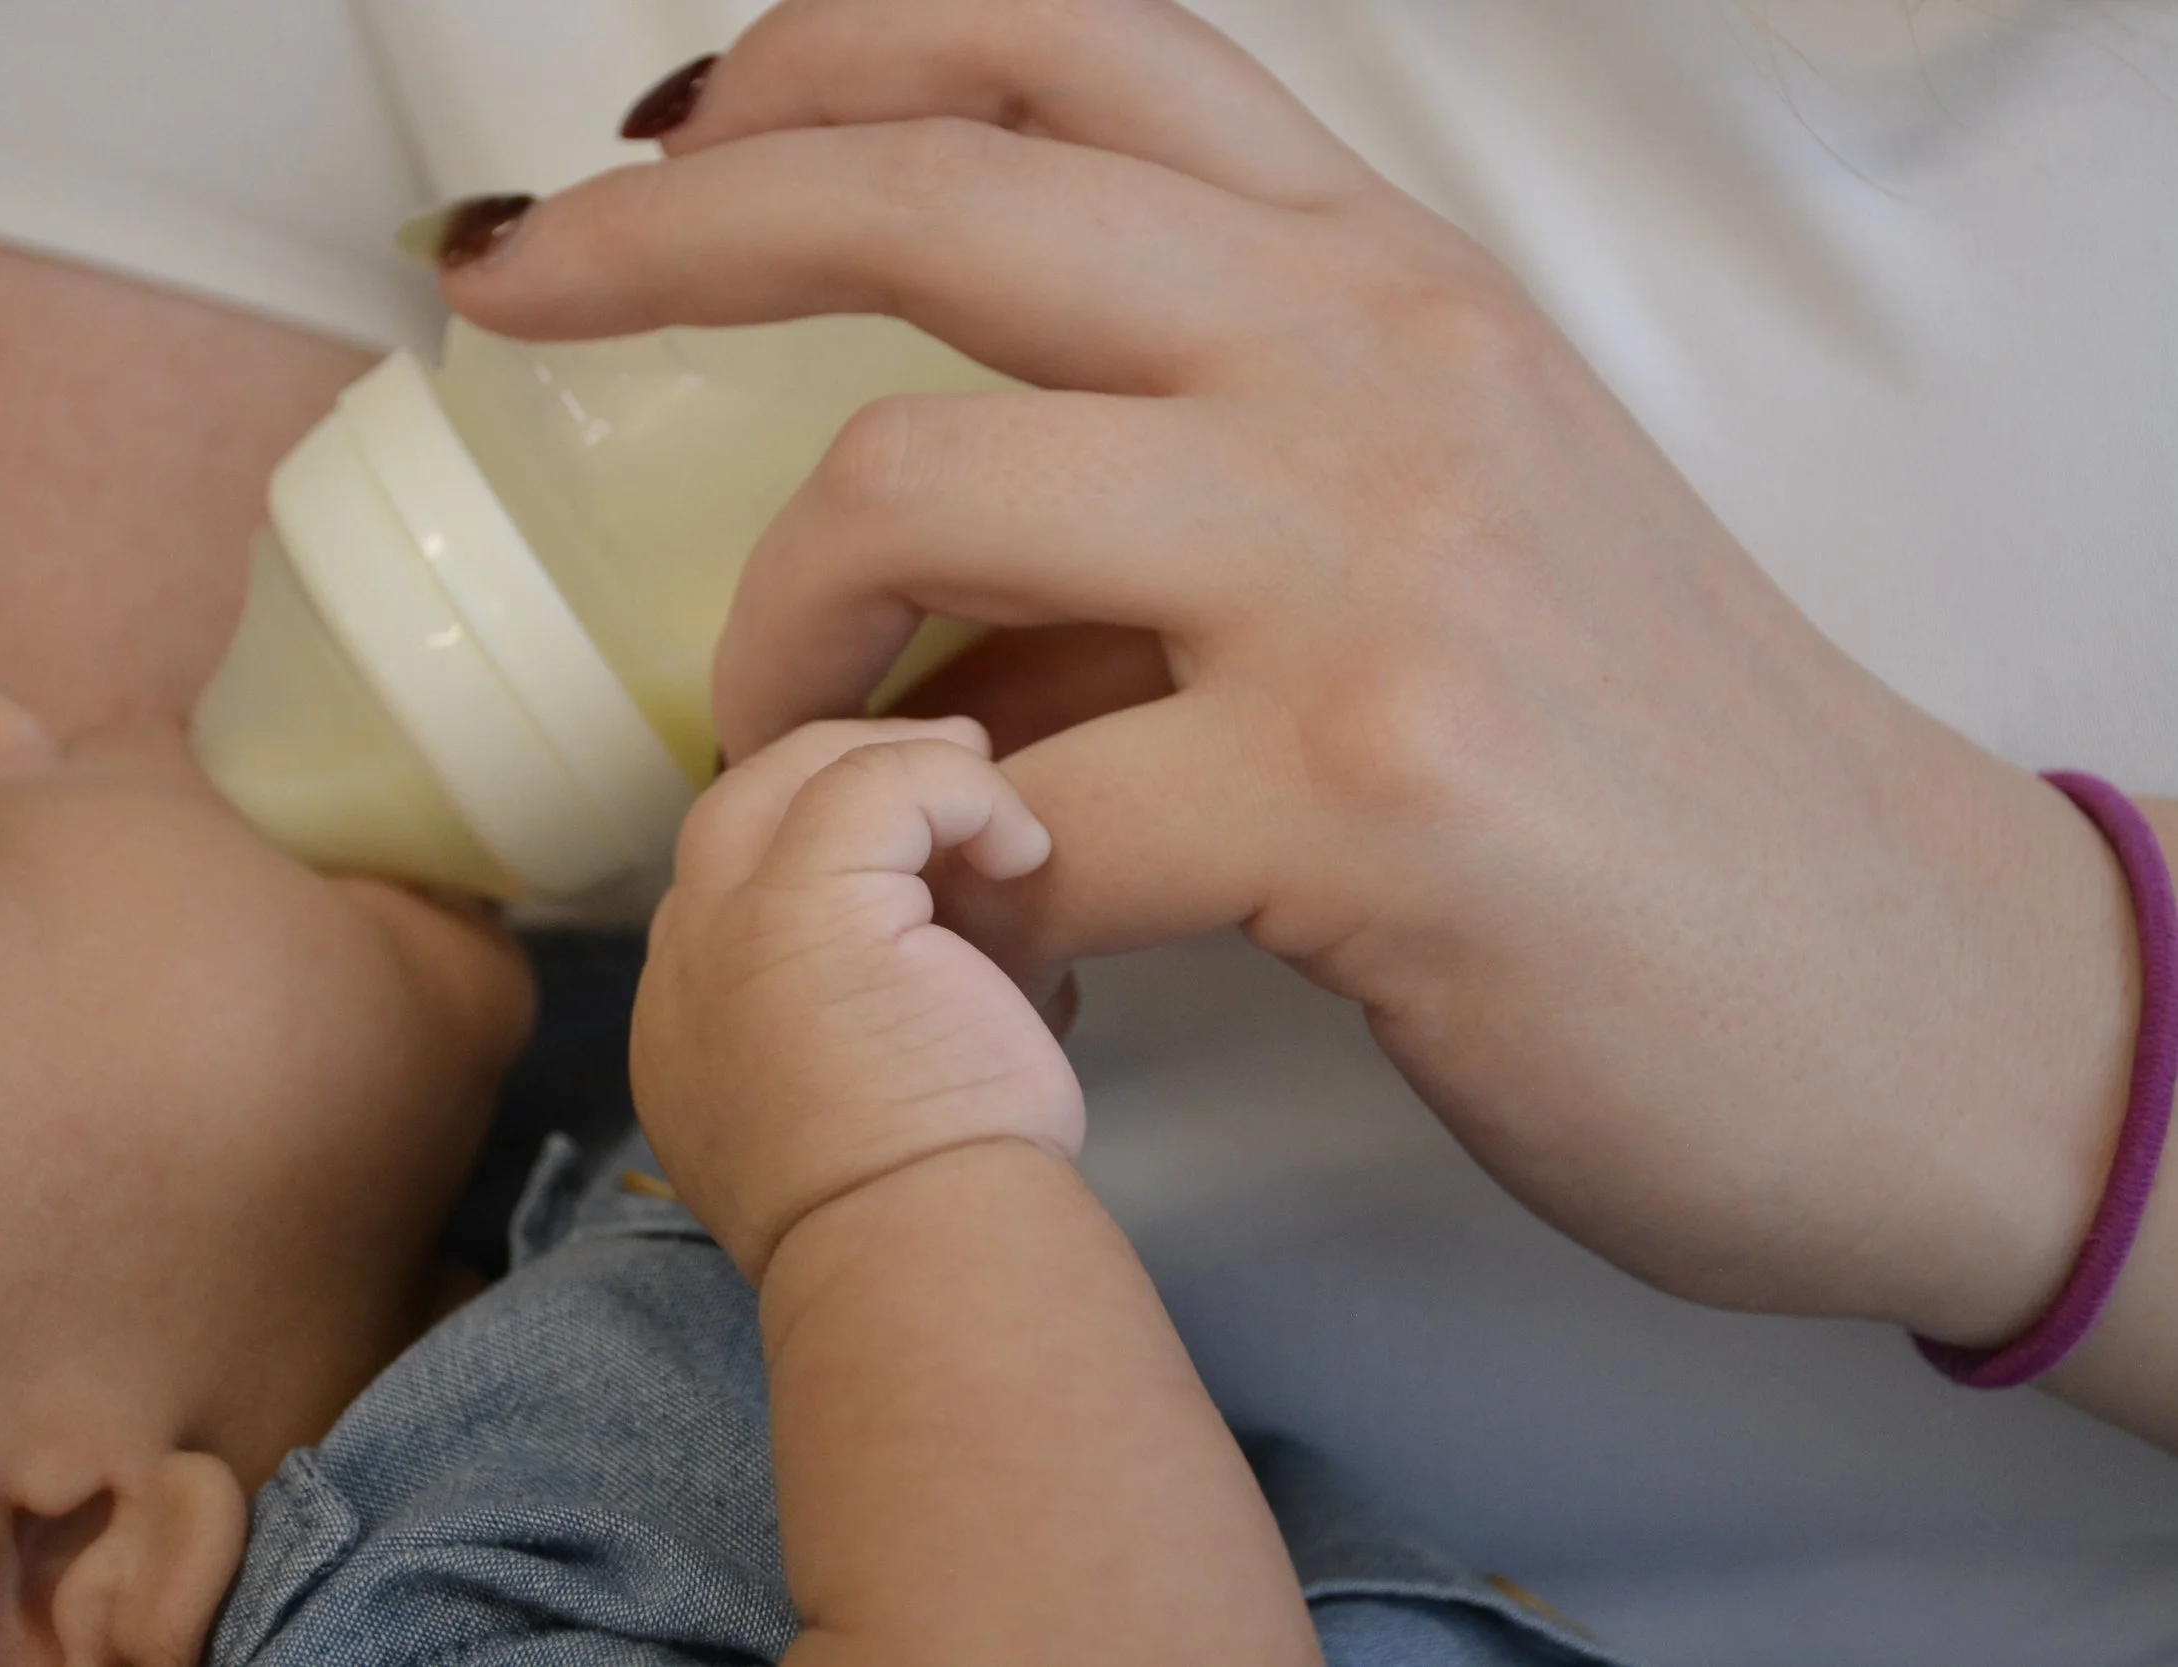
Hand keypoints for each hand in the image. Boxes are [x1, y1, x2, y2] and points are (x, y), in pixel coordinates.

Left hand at [452, 0, 2139, 1348]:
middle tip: (523, 304)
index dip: (819, 54)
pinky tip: (965, 928)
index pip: (1059, 41)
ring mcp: (1376, 570)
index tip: (657, 146)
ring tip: (785, 751)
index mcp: (1386, 282)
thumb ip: (1201, 484)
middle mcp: (1375, 369)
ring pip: (915, 497)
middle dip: (672, 232)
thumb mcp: (1453, 527)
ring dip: (780, 641)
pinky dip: (927, 875)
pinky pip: (1017, 807)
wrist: (1912, 992)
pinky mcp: (1376, 797)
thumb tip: (923, 579)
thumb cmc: (1662, 766)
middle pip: (938, 198)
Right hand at [631, 717, 1080, 1283]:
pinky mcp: (797, 906)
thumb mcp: (879, 1125)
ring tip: (989, 788)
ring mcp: (722, 933)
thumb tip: (986, 971)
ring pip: (787, 778)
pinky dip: (958, 791)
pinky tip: (1024, 848)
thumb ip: (890, 1038)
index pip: (733, 898)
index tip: (924, 861)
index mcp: (689, 1040)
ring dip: (898, 768)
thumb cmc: (932, 1223)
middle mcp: (681, 978)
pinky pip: (873, 782)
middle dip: (839, 779)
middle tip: (950, 768)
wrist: (921, 1266)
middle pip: (737, 811)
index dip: (821, 858)